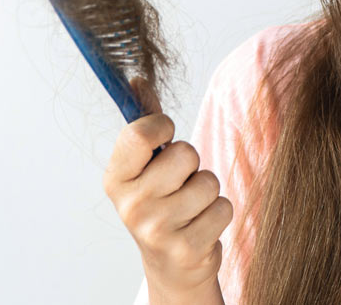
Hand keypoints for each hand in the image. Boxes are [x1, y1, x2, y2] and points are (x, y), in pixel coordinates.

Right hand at [103, 77, 232, 297]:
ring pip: (209, 181)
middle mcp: (130, 205)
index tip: (166, 133)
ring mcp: (156, 230)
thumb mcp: (145, 166)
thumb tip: (138, 77)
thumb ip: (145, 123)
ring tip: (192, 206)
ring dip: (208, 190)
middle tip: (180, 182)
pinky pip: (223, 208)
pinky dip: (219, 213)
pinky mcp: (185, 248)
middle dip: (192, 164)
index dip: (162, 125)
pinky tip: (201, 224)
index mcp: (116, 178)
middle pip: (185, 154)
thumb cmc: (161, 202)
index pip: (139, 134)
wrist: (171, 263)